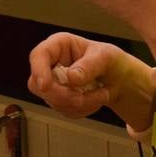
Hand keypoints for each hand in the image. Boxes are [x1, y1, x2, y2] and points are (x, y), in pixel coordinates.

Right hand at [28, 33, 155, 129]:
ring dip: (79, 103)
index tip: (45, 86)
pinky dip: (82, 110)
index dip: (38, 70)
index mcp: (59, 45)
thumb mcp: (105, 57)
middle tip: (85, 97)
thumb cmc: (109, 60)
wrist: (116, 78)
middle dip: (63, 95)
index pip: (39, 55)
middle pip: (39, 85)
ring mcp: (52, 83)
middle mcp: (51, 64)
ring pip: (53, 101)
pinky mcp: (57, 99)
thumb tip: (71, 77)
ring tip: (102, 95)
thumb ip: (89, 66)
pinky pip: (63, 110)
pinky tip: (95, 100)